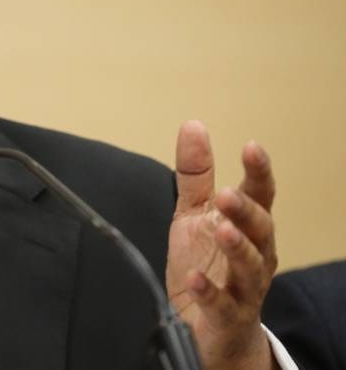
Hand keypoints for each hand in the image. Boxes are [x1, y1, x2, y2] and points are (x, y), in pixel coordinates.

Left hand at [166, 121, 278, 369]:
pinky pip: (222, 304)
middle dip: (247, 211)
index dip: (259, 172)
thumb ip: (196, 174)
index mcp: (248, 227)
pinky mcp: (226, 317)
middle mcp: (254, 255)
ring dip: (238, 247)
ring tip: (222, 229)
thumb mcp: (195, 214)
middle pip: (260, 230)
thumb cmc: (207, 265)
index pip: (261, 195)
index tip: (251, 147)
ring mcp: (243, 288)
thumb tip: (193, 126)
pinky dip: (209, 291)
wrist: (209, 328)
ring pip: (250, 267)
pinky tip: (196, 277)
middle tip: (228, 194)